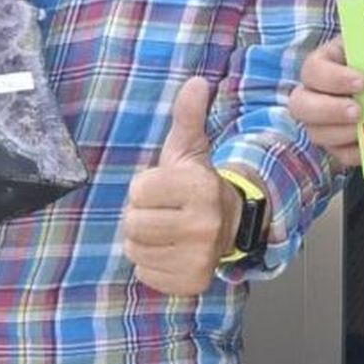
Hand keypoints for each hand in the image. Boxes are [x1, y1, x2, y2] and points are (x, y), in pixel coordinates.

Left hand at [122, 77, 237, 296]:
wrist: (230, 224)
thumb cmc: (197, 185)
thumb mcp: (190, 148)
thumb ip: (188, 115)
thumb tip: (196, 82)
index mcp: (200, 187)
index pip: (137, 191)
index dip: (144, 189)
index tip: (164, 189)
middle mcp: (204, 224)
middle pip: (133, 223)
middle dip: (141, 217)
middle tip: (162, 212)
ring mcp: (199, 256)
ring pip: (136, 250)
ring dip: (143, 241)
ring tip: (165, 231)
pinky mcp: (192, 281)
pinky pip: (145, 275)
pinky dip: (151, 265)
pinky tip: (170, 252)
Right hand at [287, 33, 363, 169]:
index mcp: (324, 63)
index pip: (313, 69)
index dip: (333, 78)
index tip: (362, 81)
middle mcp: (315, 93)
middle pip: (300, 105)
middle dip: (328, 110)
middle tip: (357, 111)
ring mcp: (322, 121)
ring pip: (315, 133)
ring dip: (339, 133)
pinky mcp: (337, 143)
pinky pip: (337, 154)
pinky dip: (354, 153)